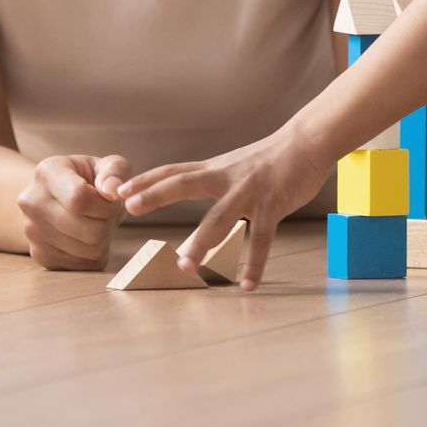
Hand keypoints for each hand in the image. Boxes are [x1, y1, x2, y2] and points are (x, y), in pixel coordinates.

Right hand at [16, 153, 131, 270]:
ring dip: (103, 238)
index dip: (106, 204)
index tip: (111, 199)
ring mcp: (31, 231)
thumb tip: (114, 189)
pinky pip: (82, 265)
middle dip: (108, 222)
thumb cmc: (90, 180)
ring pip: (88, 250)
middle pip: (88, 230)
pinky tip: (86, 236)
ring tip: (95, 221)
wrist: (62, 199)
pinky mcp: (40, 255)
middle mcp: (32, 201)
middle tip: (105, 212)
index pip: (79, 198)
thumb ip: (116, 171)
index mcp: (48, 172)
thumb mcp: (107, 166)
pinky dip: (93, 254)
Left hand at [116, 125, 330, 289]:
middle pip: (184, 183)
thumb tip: (187, 192)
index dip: (146, 180)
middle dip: (157, 195)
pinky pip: (262, 238)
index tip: (118, 190)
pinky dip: (254, 263)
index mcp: (215, 169)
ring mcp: (249, 191)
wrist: (308, 142)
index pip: (173, 172)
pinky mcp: (273, 205)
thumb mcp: (235, 165)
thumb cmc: (272, 157)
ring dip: (202, 242)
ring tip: (186, 266)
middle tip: (129, 207)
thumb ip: (213, 180)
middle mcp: (226, 178)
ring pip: (220, 217)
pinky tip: (246, 284)